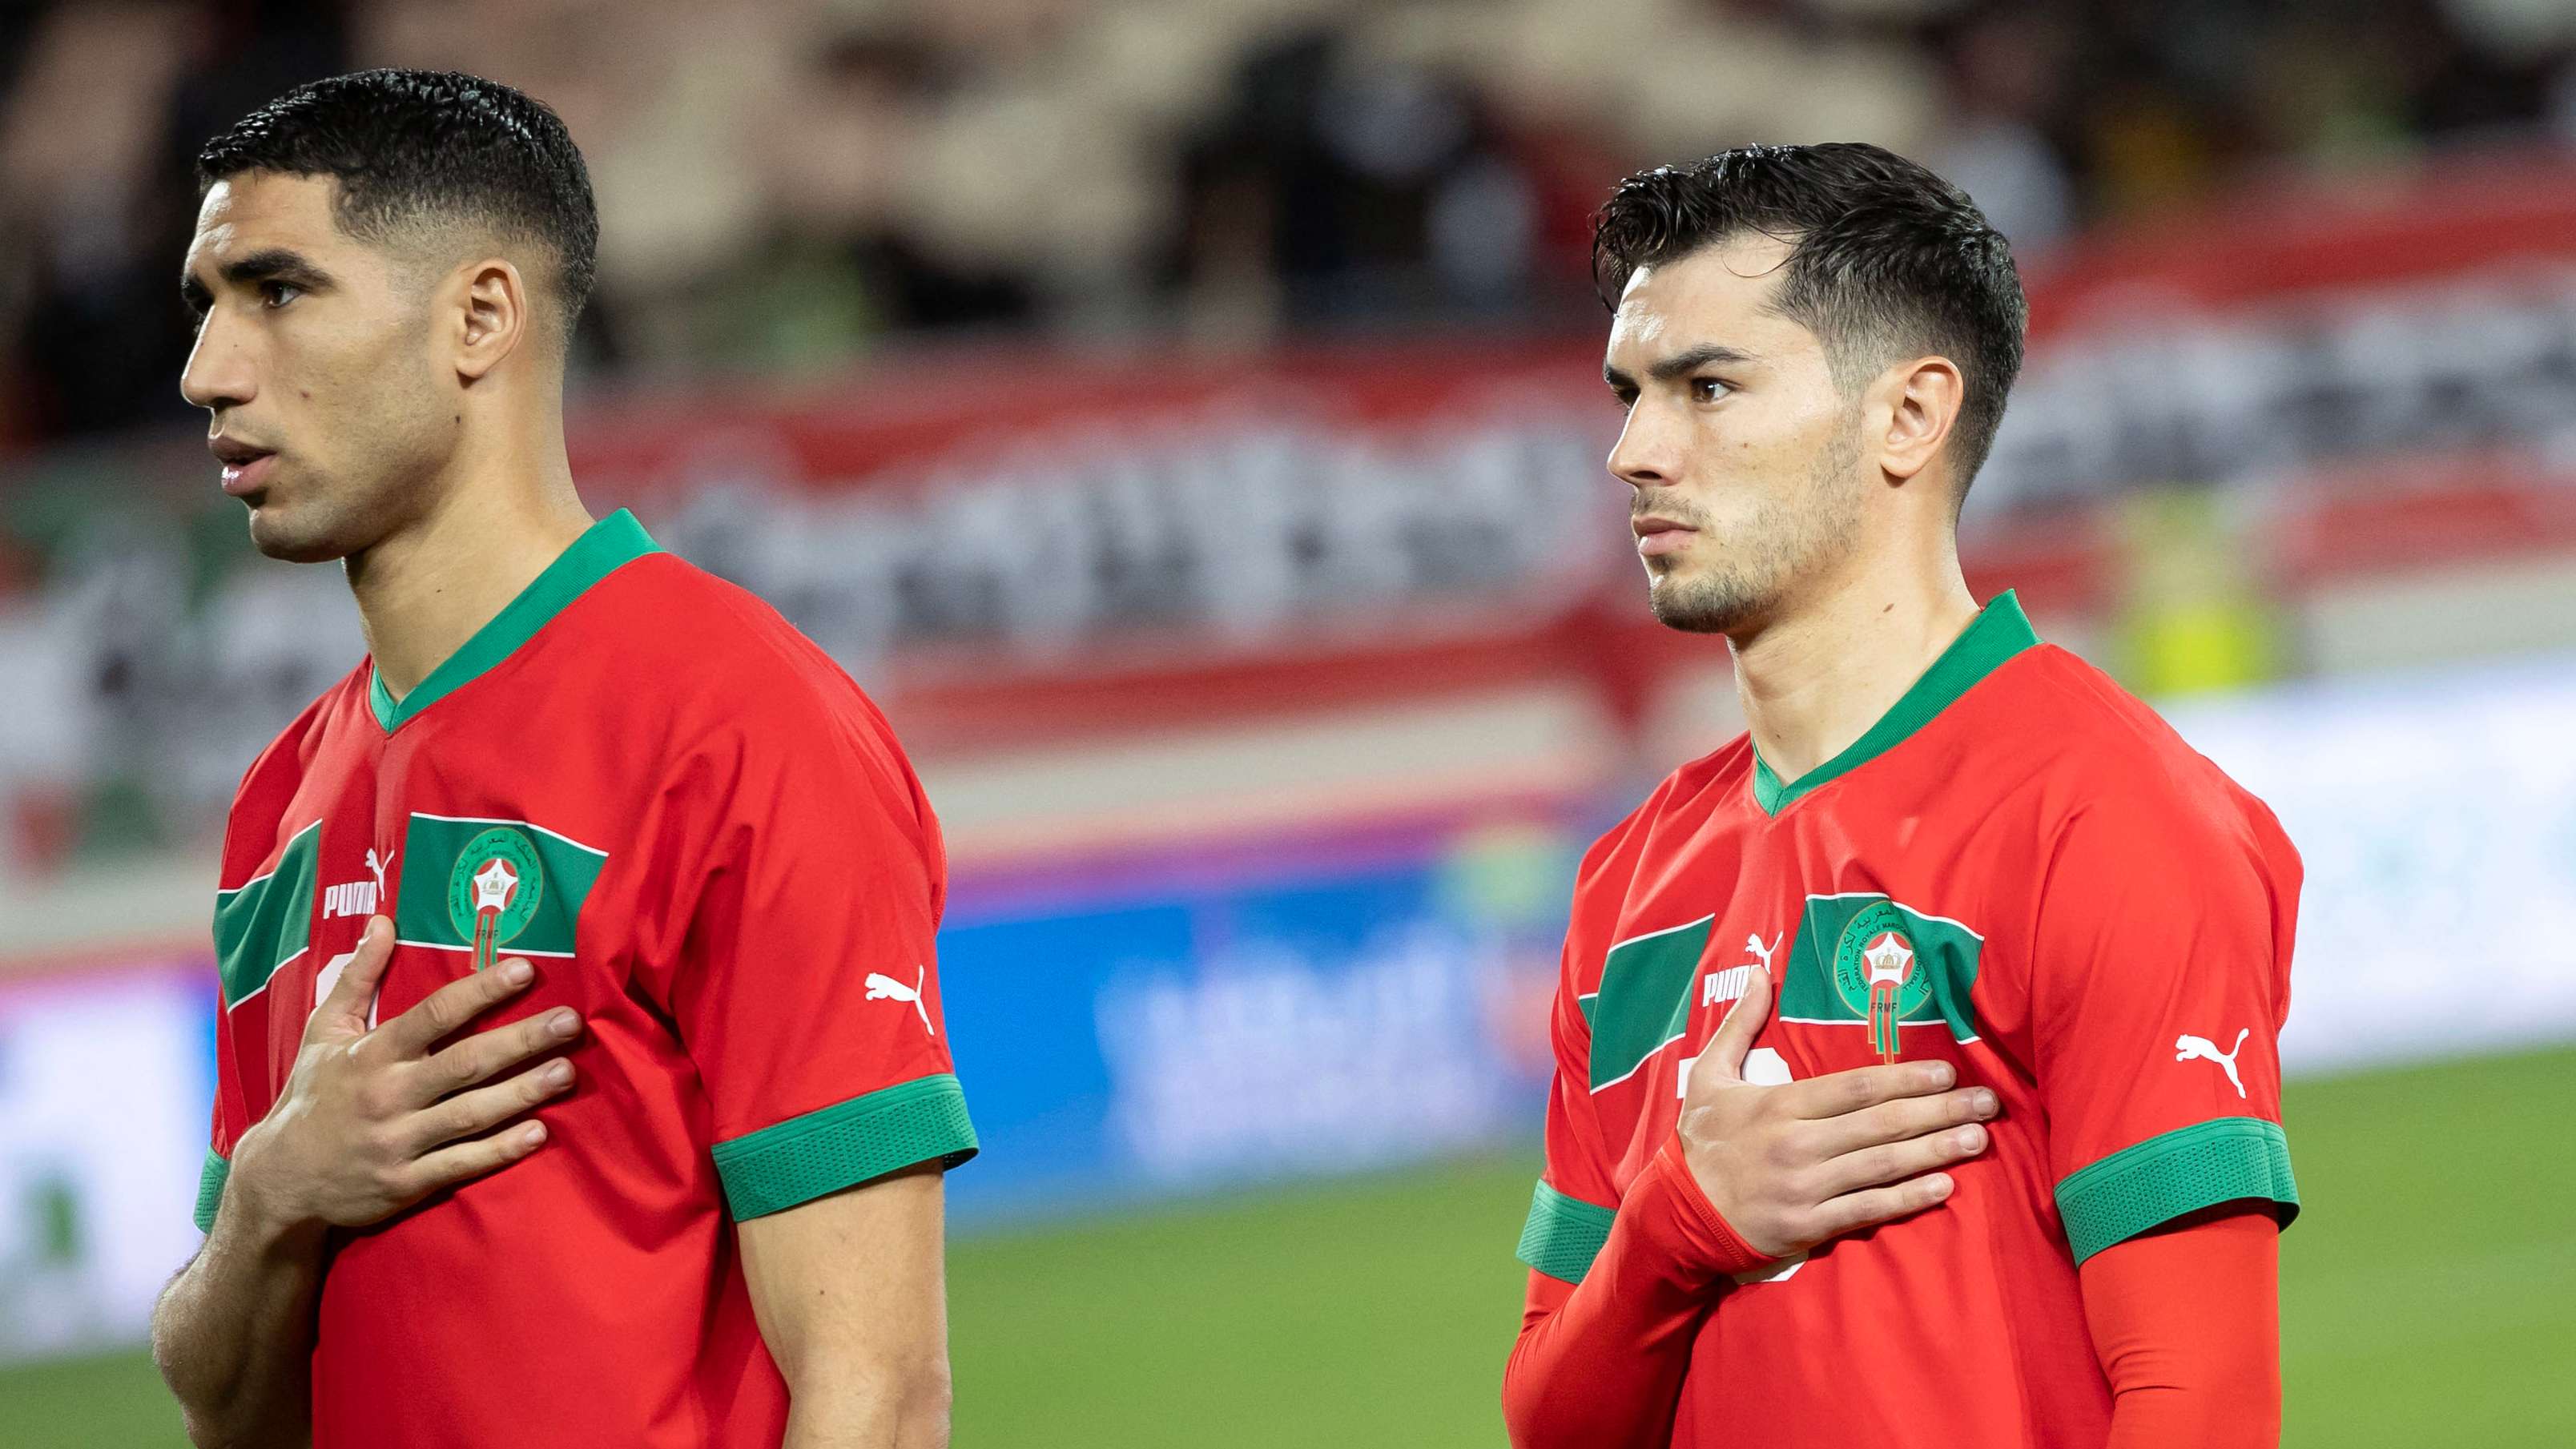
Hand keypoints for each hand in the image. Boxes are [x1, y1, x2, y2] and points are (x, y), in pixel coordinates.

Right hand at [227, 915, 581, 1234]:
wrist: (280, 1179)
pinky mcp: (405, 1183)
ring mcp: (397, 1141)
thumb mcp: (324, 1031)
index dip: (481, 992)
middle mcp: (387, 1094)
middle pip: (465, 1062)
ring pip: (471, 1113)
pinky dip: (500, 1150)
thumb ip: (359, 976)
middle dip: (521, 1040)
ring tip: (567, 1071)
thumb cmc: (313, 1094)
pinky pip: (461, 1164)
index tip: (525, 970)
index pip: (434, 1015)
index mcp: (372, 1053)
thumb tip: (382, 920)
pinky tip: (540, 1132)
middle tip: (570, 1022)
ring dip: (523, 1092)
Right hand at [1675, 966, 1997, 1258]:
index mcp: (1779, 1105)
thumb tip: (1761, 972)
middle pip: (1880, 1124)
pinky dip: (1908, 1199)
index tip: (1947, 1072)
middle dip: (1939, 1112)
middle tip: (1986, 1103)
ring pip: (1882, 1166)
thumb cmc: (1702, 1140)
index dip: (1905, 1079)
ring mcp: (1805, 1188)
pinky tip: (1944, 1187)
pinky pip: (1868, 1210)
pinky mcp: (1809, 1225)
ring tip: (1978, 1140)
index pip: (1855, 1087)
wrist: (1678, 1213)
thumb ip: (1741, 1024)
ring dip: (1936, 1151)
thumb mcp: (1709, 1075)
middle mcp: (1797, 1144)